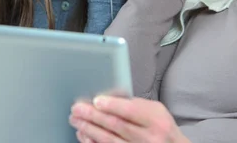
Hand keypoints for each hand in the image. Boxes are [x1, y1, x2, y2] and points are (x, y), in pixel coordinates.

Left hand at [70, 96, 190, 142]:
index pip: (131, 111)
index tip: (96, 100)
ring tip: (76, 120)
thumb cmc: (160, 127)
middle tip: (77, 108)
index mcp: (156, 121)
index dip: (112, 105)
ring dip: (89, 129)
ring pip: (109, 140)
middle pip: (116, 125)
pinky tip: (83, 135)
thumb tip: (108, 97)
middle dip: (94, 116)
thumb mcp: (156, 110)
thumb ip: (134, 103)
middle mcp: (148, 138)